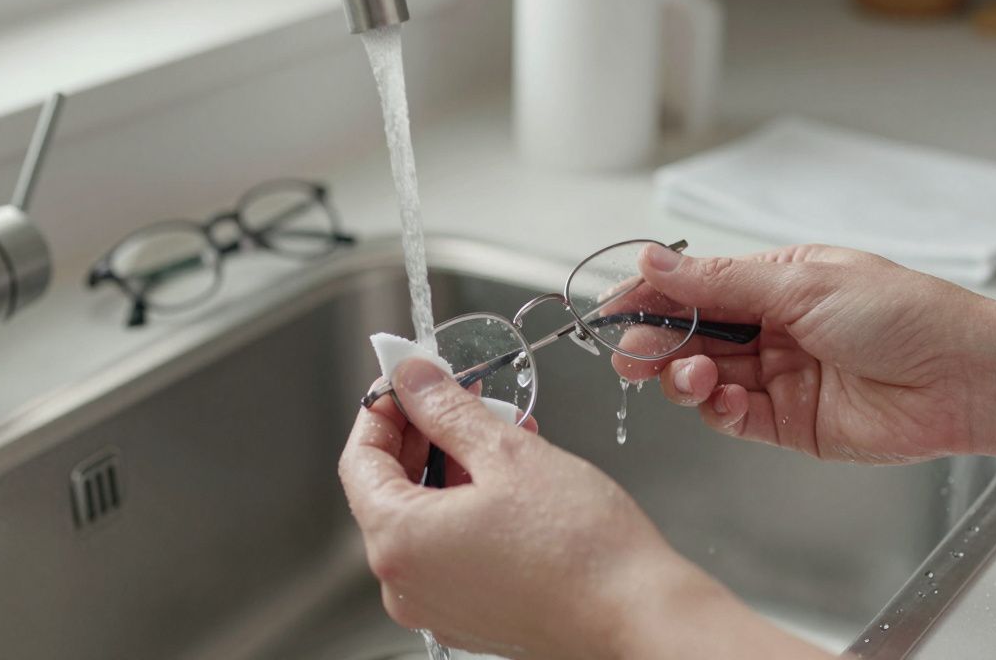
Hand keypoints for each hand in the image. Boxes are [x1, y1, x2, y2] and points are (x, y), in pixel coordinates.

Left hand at [338, 358, 824, 658]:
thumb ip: (448, 409)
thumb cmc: (581, 548)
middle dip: (424, 434)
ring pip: (426, 517)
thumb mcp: (507, 452)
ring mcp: (437, 605)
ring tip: (501, 431)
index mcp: (399, 543)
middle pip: (390, 489)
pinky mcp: (471, 615)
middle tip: (458, 394)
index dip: (382, 409)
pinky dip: (470, 507)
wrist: (637, 614)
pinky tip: (511, 478)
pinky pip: (451, 548)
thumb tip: (414, 379)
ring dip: (454, 467)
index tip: (406, 380)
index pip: (359, 460)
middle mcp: (405, 584)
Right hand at [615, 244, 995, 463]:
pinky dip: (720, 410)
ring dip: (687, 376)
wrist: (963, 378)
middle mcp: (771, 329)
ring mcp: (778, 377)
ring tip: (698, 375)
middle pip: (690, 336)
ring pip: (703, 378)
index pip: (693, 288)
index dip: (649, 298)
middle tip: (632, 354)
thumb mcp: (801, 285)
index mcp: (774, 283)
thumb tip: (653, 262)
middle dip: (656, 344)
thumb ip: (718, 283)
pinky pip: (733, 418)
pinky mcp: (788, 423)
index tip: (612, 310)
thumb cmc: (901, 315)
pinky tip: (729, 400)